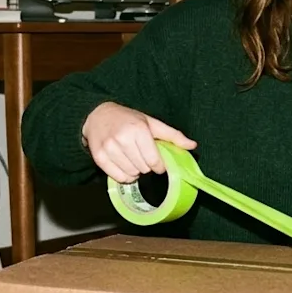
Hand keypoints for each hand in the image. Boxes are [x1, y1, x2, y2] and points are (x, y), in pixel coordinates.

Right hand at [82, 102, 196, 182]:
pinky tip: (124, 164)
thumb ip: (173, 135)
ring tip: (133, 159)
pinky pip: (118, 177)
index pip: (154, 161)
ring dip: (135, 171)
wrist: (99, 115)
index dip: (159, 166)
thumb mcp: (152, 123)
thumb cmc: (129, 119)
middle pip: (143, 168)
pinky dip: (124, 175)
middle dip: (146, 166)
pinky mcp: (99, 157)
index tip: (158, 163)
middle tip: (142, 156)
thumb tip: (192, 145)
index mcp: (138, 129)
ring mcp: (109, 148)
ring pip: (131, 174)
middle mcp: (122, 138)